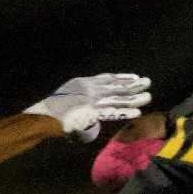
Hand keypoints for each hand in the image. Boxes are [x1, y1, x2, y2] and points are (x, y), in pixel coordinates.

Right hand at [25, 73, 151, 142]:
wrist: (44, 116)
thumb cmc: (53, 109)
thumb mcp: (70, 94)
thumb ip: (84, 95)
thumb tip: (95, 102)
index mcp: (84, 82)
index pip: (107, 78)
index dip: (122, 78)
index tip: (135, 77)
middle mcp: (90, 88)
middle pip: (116, 86)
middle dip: (133, 85)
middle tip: (148, 82)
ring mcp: (92, 100)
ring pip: (118, 98)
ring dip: (134, 98)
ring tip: (148, 96)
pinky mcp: (92, 113)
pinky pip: (112, 112)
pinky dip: (125, 112)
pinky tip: (137, 112)